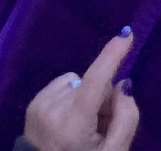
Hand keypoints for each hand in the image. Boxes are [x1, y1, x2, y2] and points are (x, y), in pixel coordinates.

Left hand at [23, 31, 138, 150]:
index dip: (111, 55)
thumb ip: (126, 118)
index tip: (126, 34)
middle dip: (102, 98)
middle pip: (91, 84)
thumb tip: (121, 84)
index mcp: (73, 124)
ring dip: (84, 98)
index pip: (95, 81)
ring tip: (81, 126)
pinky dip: (69, 99)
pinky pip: (62, 87)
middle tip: (100, 126)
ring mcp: (39, 105)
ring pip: (76, 84)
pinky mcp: (33, 104)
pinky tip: (67, 122)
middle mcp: (53, 109)